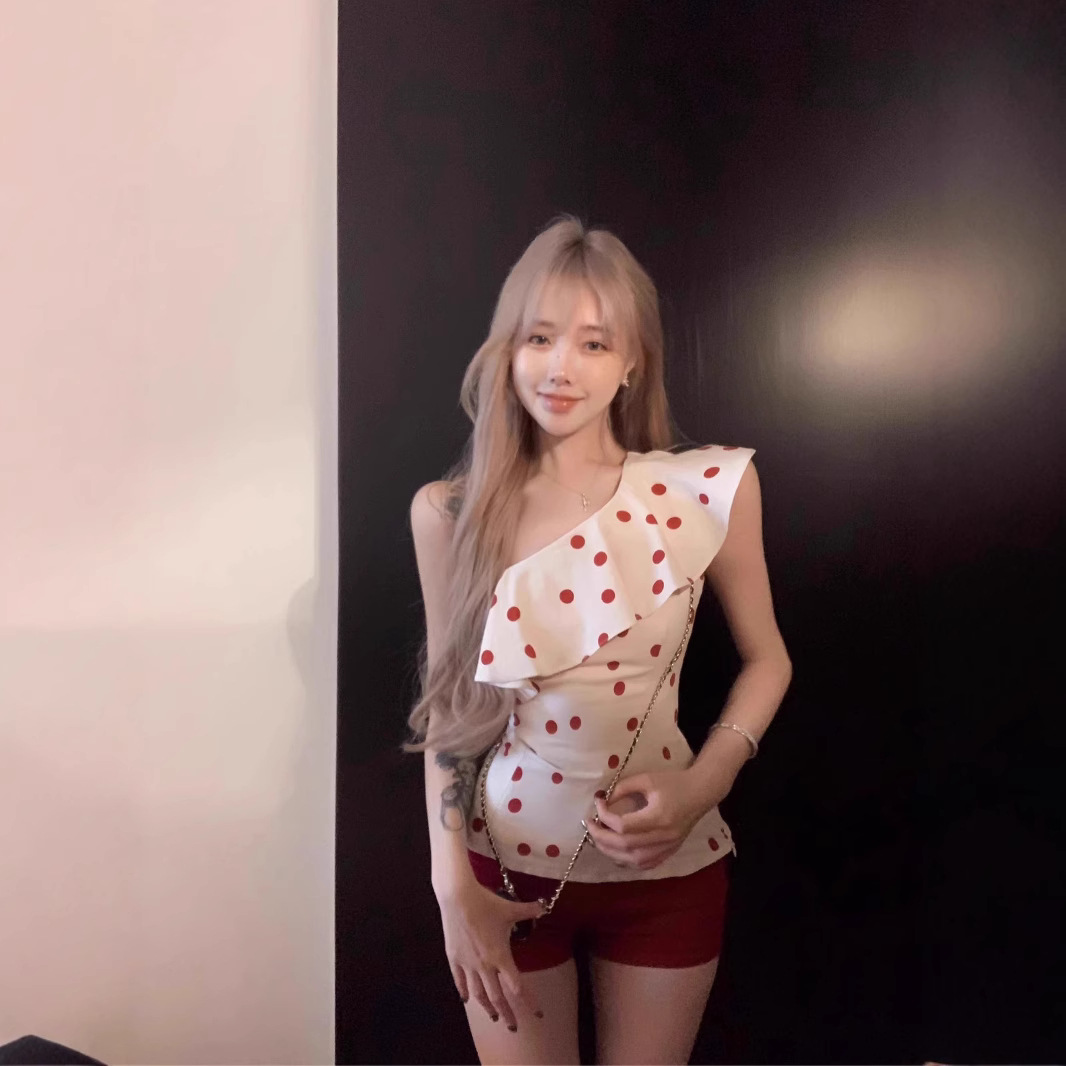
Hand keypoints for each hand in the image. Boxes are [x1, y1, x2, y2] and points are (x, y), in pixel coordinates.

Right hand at [436, 878, 546, 1029]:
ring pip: (478, 992)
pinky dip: (463, 991)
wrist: (458, 898)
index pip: (517, 986)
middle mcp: (484, 966)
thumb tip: (543, 906)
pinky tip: (466, 999)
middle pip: (497, 997)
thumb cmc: (486, 904)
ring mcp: (467, 964)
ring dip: (486, 1007)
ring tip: (492, 1016)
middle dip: (506, 1013)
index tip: (538, 1014)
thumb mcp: (510, 908)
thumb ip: (529, 910)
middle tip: (513, 1027)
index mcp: (500, 956)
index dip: (529, 1002)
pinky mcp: (454, 958)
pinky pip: (459, 980)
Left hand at [585, 766, 731, 870]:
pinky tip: (616, 850)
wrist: (701, 793)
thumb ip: (623, 788)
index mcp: (658, 817)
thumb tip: (603, 800)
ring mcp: (667, 848)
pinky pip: (643, 864)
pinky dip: (626, 860)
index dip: (605, 816)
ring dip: (610, 851)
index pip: (623, 826)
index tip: (598, 802)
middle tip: (589, 825)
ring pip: (633, 860)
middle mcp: (663, 837)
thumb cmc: (674, 782)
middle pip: (625, 846)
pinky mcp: (669, 853)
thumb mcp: (647, 779)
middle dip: (601, 837)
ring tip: (598, 838)